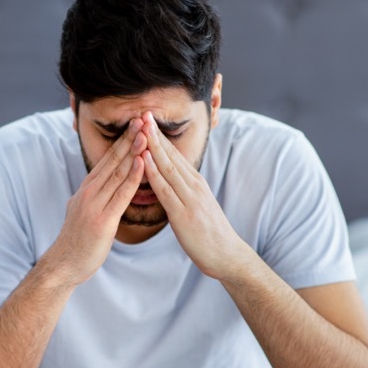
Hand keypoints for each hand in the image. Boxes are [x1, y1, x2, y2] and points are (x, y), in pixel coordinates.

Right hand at [43, 118, 146, 286]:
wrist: (64, 265)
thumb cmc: (77, 242)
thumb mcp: (82, 212)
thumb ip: (93, 198)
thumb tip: (101, 187)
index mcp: (86, 190)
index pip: (106, 160)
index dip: (121, 141)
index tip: (135, 125)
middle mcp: (89, 193)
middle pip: (112, 161)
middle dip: (128, 138)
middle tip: (142, 118)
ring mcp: (94, 205)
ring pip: (117, 173)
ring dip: (133, 152)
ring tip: (146, 133)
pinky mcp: (102, 220)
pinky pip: (120, 195)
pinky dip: (132, 177)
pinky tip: (142, 163)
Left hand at [139, 112, 252, 279]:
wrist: (227, 255)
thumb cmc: (210, 234)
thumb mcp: (197, 206)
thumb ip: (184, 192)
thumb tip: (172, 182)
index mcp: (195, 183)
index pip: (175, 155)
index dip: (160, 137)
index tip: (148, 120)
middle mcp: (194, 185)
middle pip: (171, 155)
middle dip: (155, 133)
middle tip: (143, 112)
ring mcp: (189, 198)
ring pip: (167, 167)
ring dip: (152, 146)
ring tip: (140, 127)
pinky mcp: (183, 214)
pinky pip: (165, 189)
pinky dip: (153, 172)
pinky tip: (143, 159)